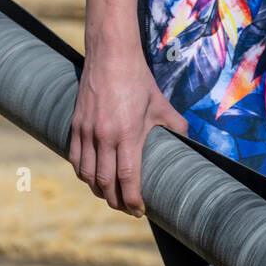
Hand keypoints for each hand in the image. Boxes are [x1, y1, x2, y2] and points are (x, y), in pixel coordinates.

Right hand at [69, 46, 188, 215]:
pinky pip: (75, 160)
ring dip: (99, 192)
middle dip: (116, 202)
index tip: (140, 211)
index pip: (127, 178)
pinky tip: (93, 179)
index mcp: (128, 133)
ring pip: (87, 175)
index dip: (132, 200)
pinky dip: (84, 175)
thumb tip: (190, 146)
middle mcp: (104, 135)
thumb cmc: (139, 80)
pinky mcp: (75, 125)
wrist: (111, 54)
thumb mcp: (162, 105)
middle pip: (105, 183)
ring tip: (111, 197)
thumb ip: (177, 128)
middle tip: (128, 209)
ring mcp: (87, 131)